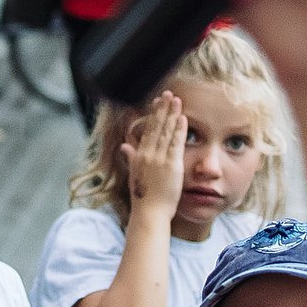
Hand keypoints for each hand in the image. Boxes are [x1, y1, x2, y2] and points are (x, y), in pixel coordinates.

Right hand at [122, 90, 185, 220]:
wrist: (149, 212)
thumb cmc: (144, 197)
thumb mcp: (134, 174)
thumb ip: (131, 157)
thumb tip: (124, 146)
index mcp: (139, 155)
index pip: (148, 130)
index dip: (154, 115)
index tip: (158, 102)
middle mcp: (148, 154)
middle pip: (156, 126)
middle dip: (163, 109)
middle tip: (168, 94)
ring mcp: (159, 159)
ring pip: (166, 132)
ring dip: (172, 114)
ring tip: (177, 100)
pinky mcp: (171, 165)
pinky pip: (176, 143)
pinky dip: (179, 130)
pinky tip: (182, 118)